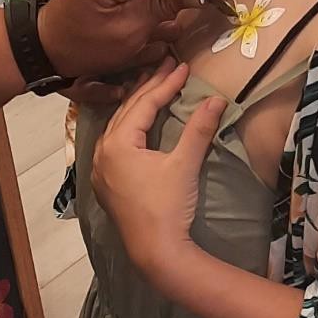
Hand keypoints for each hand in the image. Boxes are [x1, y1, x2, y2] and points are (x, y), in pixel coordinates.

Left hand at [91, 60, 225, 288]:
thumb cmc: (168, 207)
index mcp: (117, 144)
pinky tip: (137, 121)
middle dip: (148, 87)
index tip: (183, 66)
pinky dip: (129, 127)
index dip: (166, 84)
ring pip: (118, 126)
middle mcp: (102, 152)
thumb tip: (216, 99)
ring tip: (152, 84)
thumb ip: (199, 129)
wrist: (156, 251)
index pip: (144, 105)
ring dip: (136, 105)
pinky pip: (115, 143)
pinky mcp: (107, 183)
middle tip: (167, 65)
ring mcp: (101, 169)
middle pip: (127, 111)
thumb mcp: (184, 164)